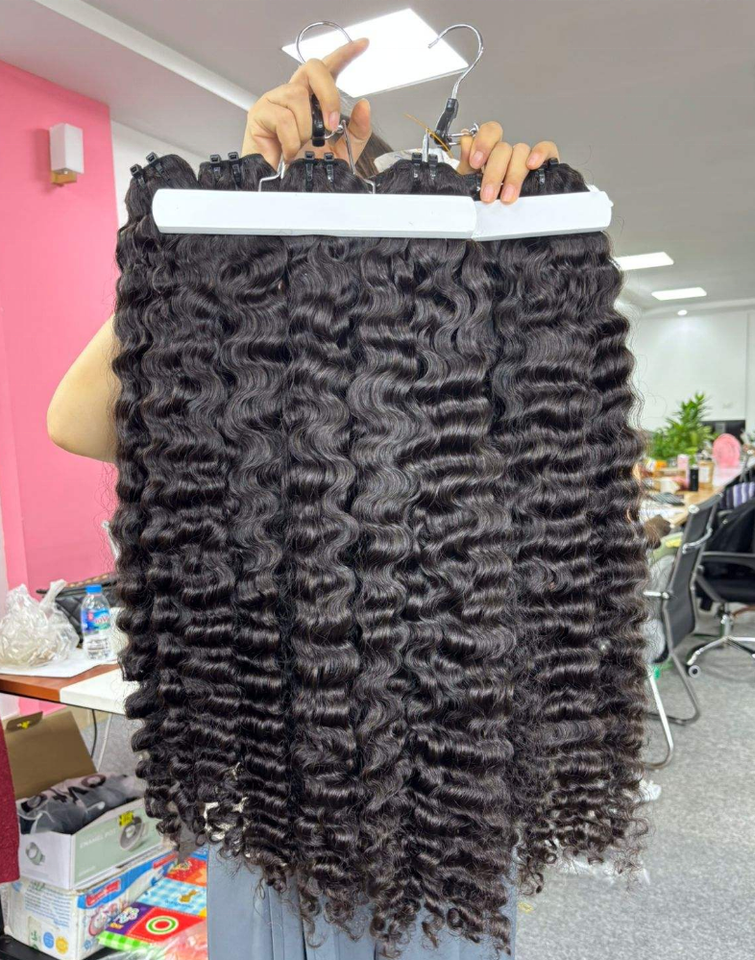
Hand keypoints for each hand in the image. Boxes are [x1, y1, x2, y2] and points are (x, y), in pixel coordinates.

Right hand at [242, 38, 371, 168]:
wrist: (286, 188)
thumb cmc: (305, 167)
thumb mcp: (341, 150)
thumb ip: (357, 130)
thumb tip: (364, 105)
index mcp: (313, 99)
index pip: (328, 69)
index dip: (344, 53)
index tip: (362, 45)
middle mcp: (294, 94)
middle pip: (312, 67)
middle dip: (327, 95)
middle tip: (330, 125)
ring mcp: (275, 101)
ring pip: (297, 96)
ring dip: (306, 128)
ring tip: (301, 146)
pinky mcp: (260, 113)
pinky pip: (282, 117)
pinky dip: (291, 140)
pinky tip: (288, 151)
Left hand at [456, 123, 558, 202]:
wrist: (501, 221)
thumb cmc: (487, 200)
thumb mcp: (470, 184)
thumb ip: (465, 164)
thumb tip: (466, 141)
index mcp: (490, 152)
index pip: (489, 132)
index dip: (482, 143)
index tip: (475, 163)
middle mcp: (508, 152)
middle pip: (503, 148)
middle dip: (494, 173)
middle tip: (488, 195)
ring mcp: (526, 156)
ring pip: (521, 151)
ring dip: (513, 175)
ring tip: (507, 197)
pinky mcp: (545, 162)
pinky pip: (547, 148)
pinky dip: (539, 153)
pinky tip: (532, 164)